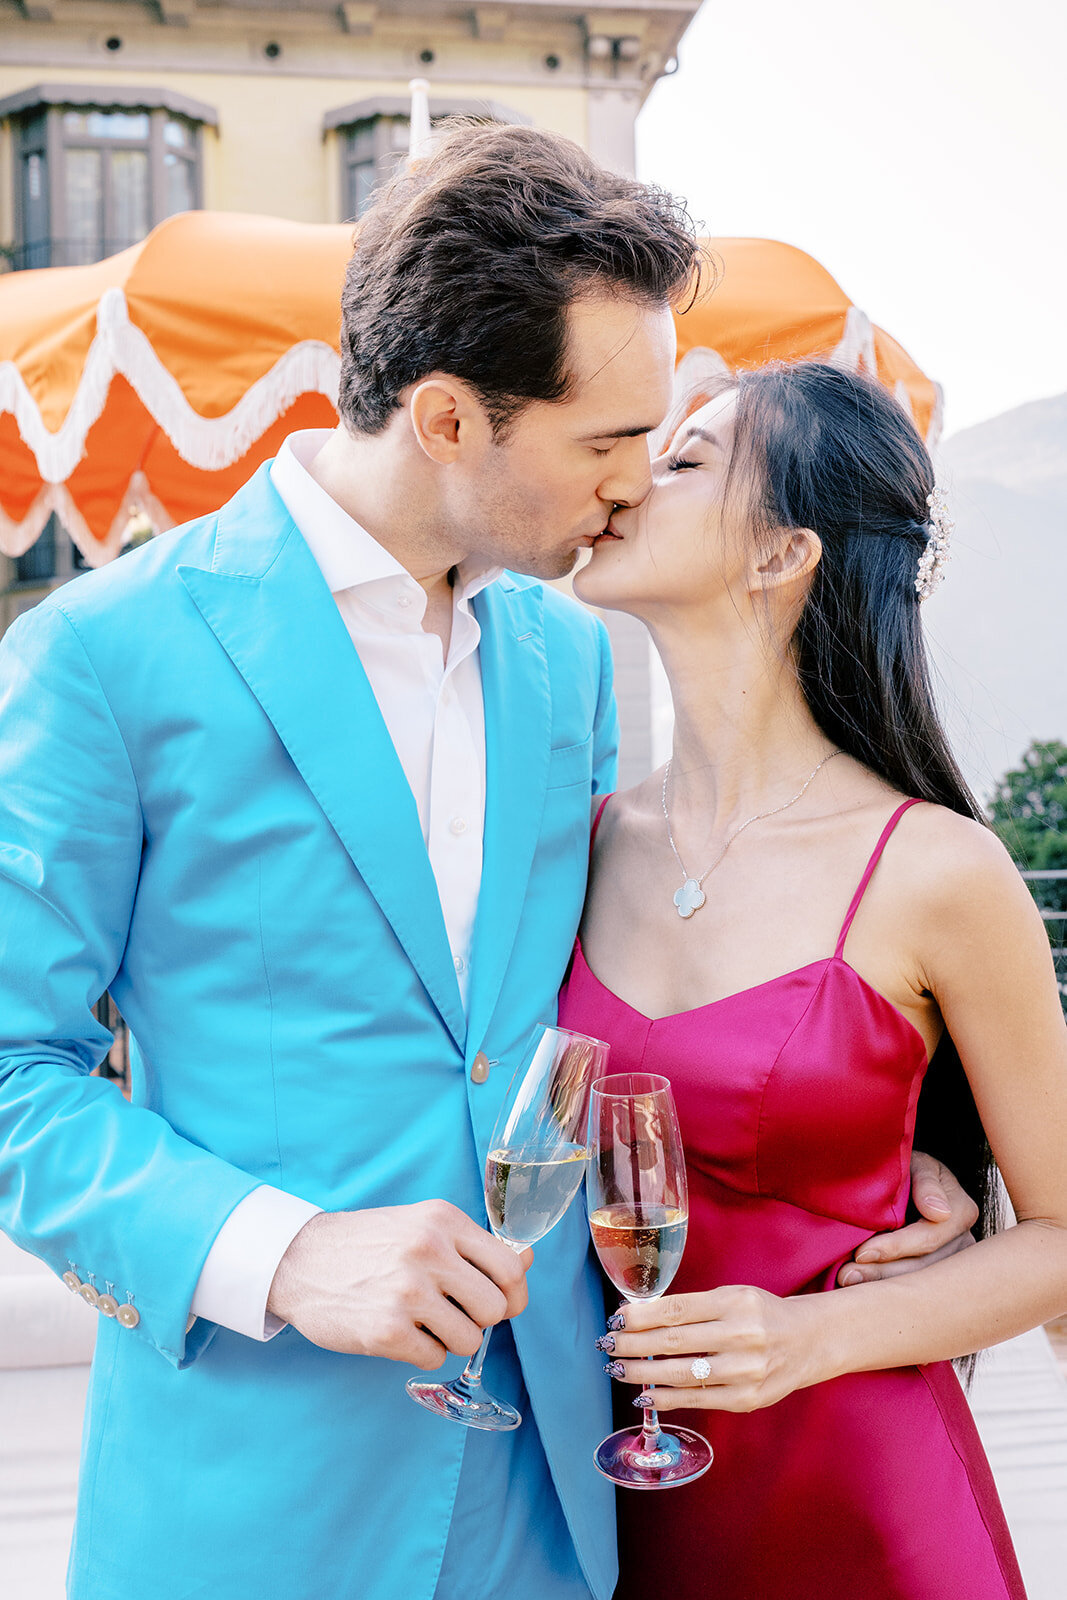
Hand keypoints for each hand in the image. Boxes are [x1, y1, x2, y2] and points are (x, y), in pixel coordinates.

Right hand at [267, 1200, 531, 1368]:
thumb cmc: (369, 1244)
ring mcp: (407, 1291)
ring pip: (469, 1339)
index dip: (514, 1295)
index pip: (510, 1267)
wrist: (300, 1259)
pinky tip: (400, 1332)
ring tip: (422, 1321)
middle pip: (496, 1309)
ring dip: (450, 1339)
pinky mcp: (385, 1330)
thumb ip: (474, 1245)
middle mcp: (429, 1251)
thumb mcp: (423, 1226)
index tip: (502, 1304)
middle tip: (453, 1312)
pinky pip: (434, 1359)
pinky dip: (421, 1353)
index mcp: (443, 1221)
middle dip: (480, 1319)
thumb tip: (527, 1260)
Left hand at [602, 1286, 820, 1412]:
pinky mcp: (746, 1399)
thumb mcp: (733, 1296)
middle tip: (607, 1344)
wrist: (808, 1342)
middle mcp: (741, 1334)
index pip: (676, 1309)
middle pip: (673, 1341)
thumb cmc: (761, 1314)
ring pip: (681, 1373)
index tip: (616, 1319)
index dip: (640, 1316)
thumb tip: (641, 1317)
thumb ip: (694, 1307)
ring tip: (618, 1369)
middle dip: (633, 1344)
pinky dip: (666, 1398)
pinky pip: (697, 1399)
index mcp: (734, 1302)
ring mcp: (745, 1370)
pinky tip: (644, 1394)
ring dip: (642, 1373)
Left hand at [836, 1150, 978, 1286]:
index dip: (895, 1247)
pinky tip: (859, 1290)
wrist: (909, 1180)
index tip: (861, 1252)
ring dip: (880, 1285)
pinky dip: (884, 1289)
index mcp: (961, 1210)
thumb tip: (939, 1212)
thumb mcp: (918, 1163)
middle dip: (882, 1273)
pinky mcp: (936, 1276)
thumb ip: (927, 1183)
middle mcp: (963, 1242)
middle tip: (845, 1276)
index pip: (929, 1238)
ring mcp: (951, 1263)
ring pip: (918, 1284)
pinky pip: (912, 1288)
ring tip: (847, 1283)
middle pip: (923, 1268)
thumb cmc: (910, 1168)